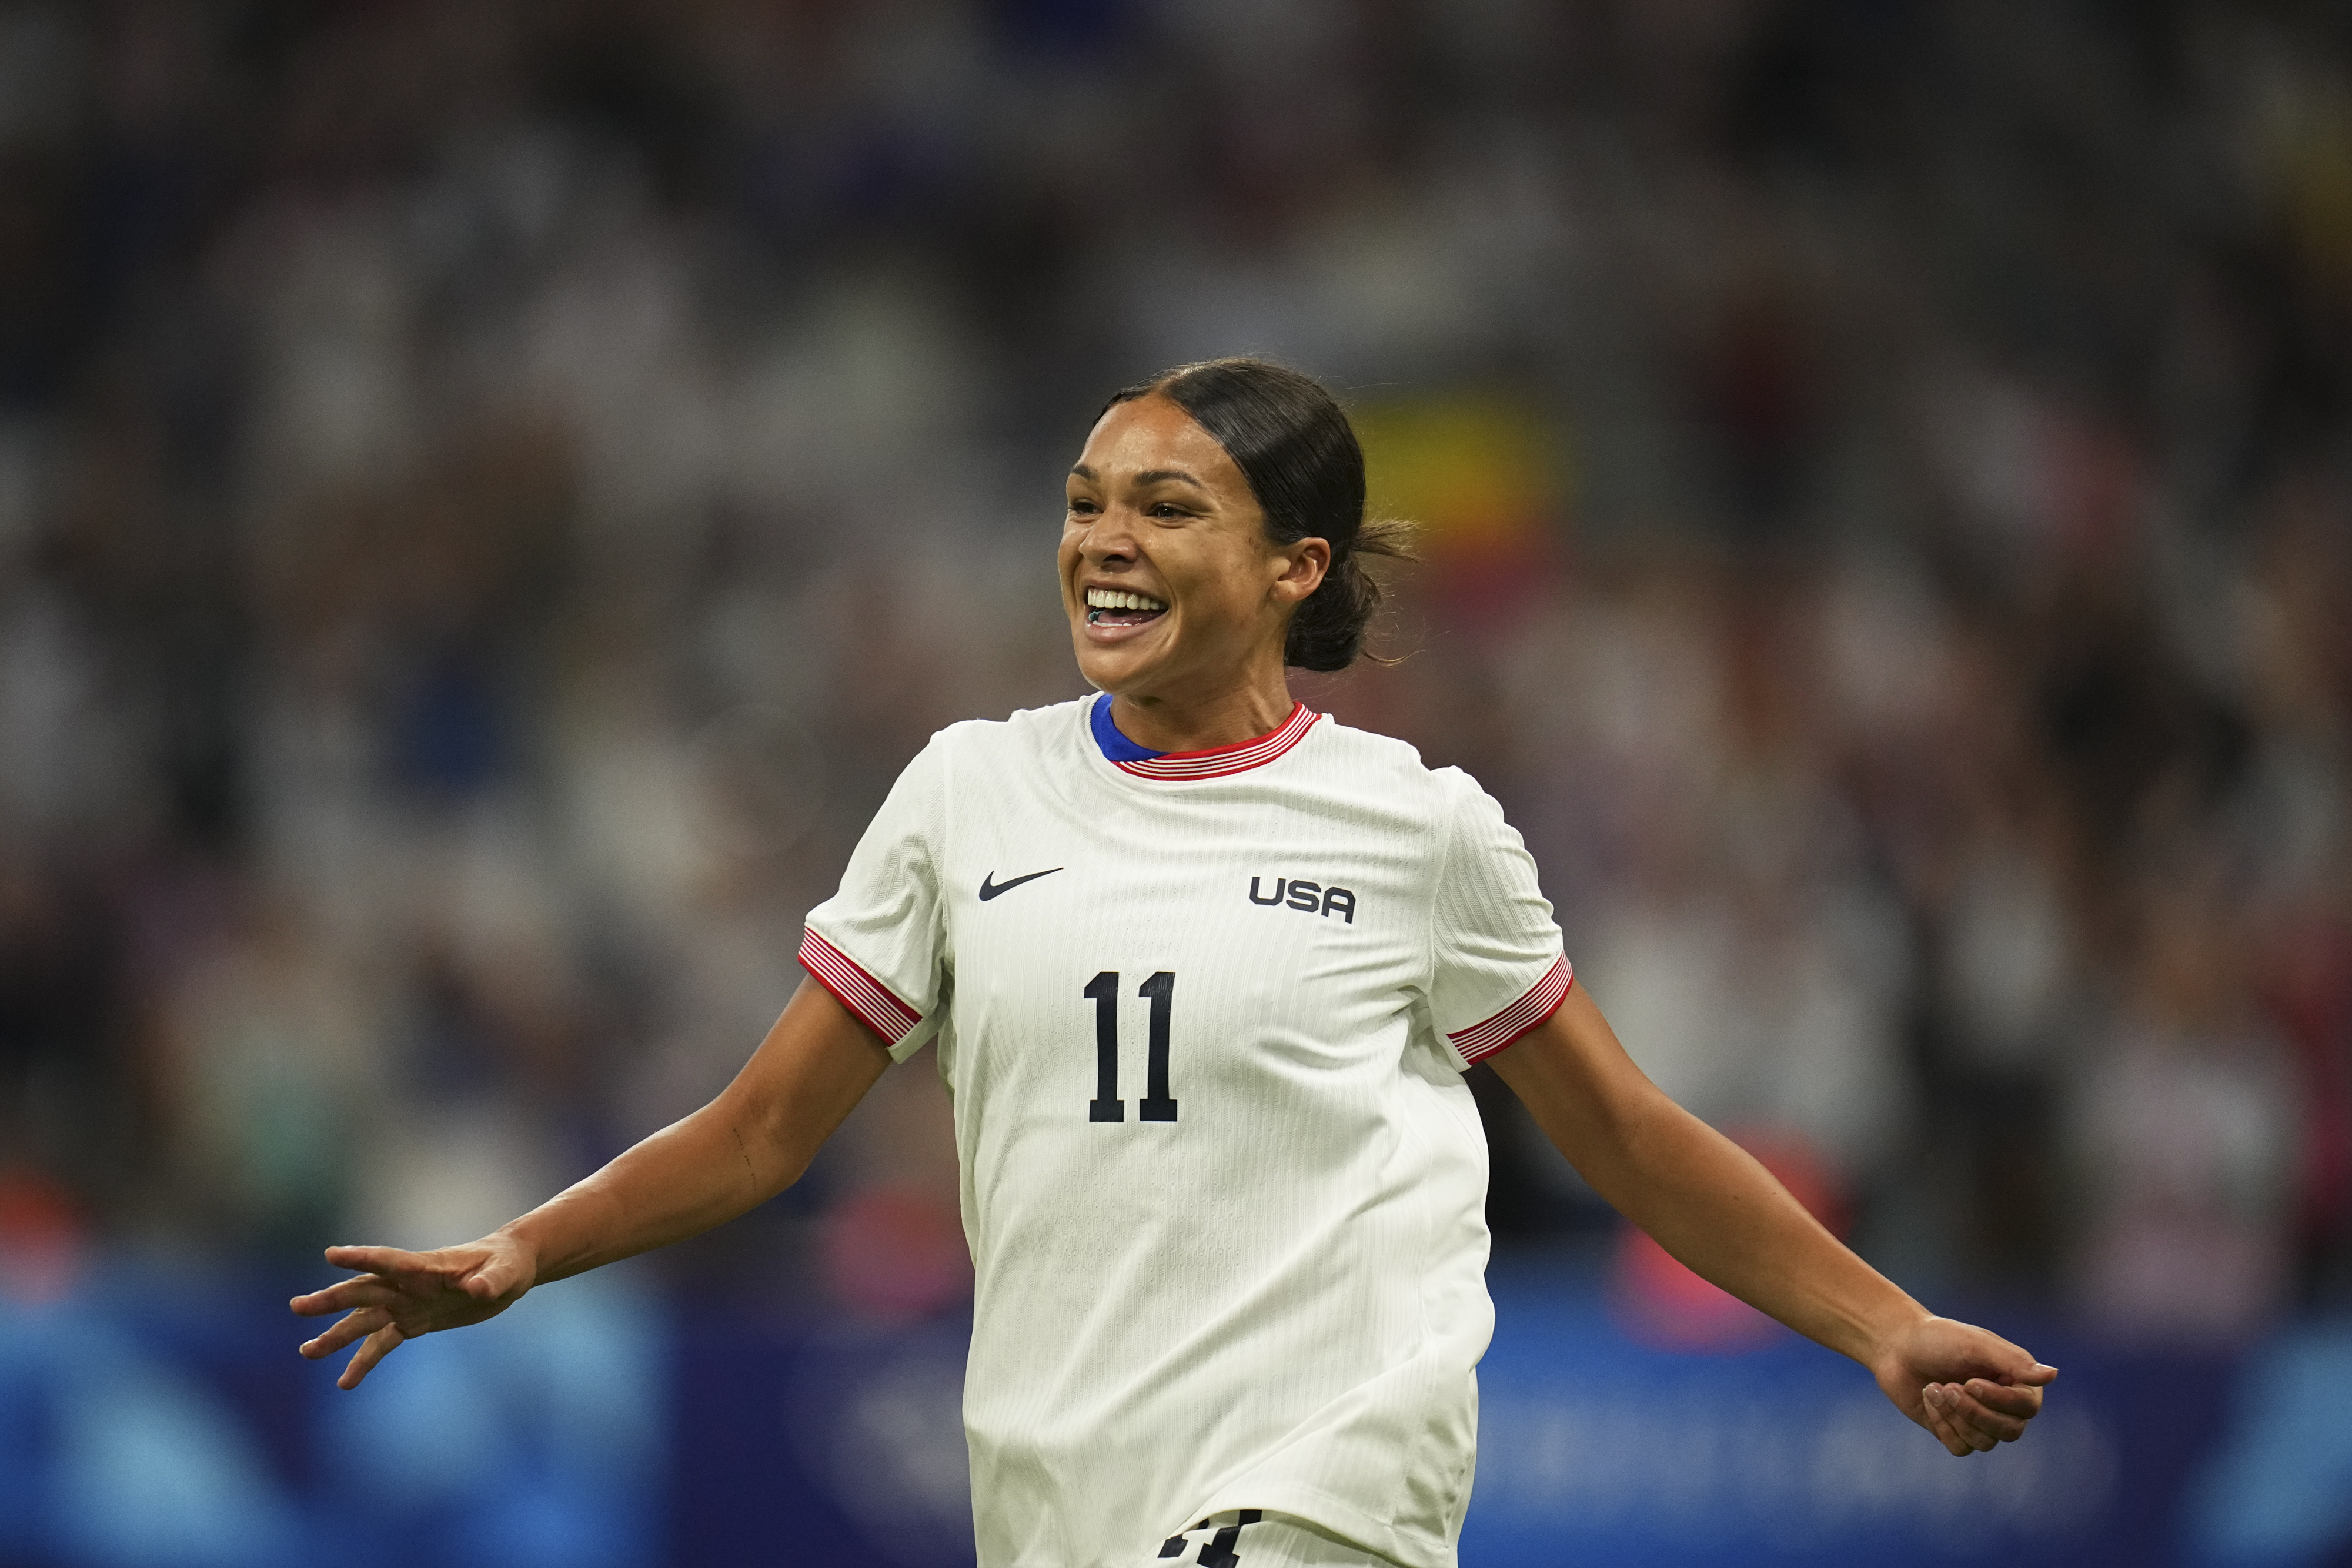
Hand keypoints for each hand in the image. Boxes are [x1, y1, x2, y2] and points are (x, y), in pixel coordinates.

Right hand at [290, 1235, 536, 1389]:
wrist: (507, 1272)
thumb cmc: (508, 1264)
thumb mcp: (507, 1273)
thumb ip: (491, 1281)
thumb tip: (477, 1289)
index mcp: (426, 1266)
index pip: (389, 1260)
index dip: (362, 1257)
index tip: (331, 1254)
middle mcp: (408, 1285)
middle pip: (364, 1291)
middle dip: (332, 1299)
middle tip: (298, 1307)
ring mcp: (406, 1304)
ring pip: (364, 1320)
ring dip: (336, 1335)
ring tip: (308, 1352)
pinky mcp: (412, 1323)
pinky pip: (382, 1344)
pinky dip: (364, 1361)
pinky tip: (345, 1383)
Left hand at [1872, 1314, 2057, 1455]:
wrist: (1896, 1346)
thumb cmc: (1938, 1339)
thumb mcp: (1975, 1344)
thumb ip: (2013, 1361)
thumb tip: (2053, 1374)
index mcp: (2016, 1381)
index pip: (2026, 1408)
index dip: (1998, 1401)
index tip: (1969, 1382)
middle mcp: (2003, 1404)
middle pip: (2009, 1432)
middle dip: (1975, 1413)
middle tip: (1948, 1387)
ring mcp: (1980, 1420)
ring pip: (1984, 1443)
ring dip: (1955, 1417)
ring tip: (1934, 1388)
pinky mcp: (1956, 1432)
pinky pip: (1960, 1448)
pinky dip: (1942, 1425)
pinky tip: (1929, 1400)